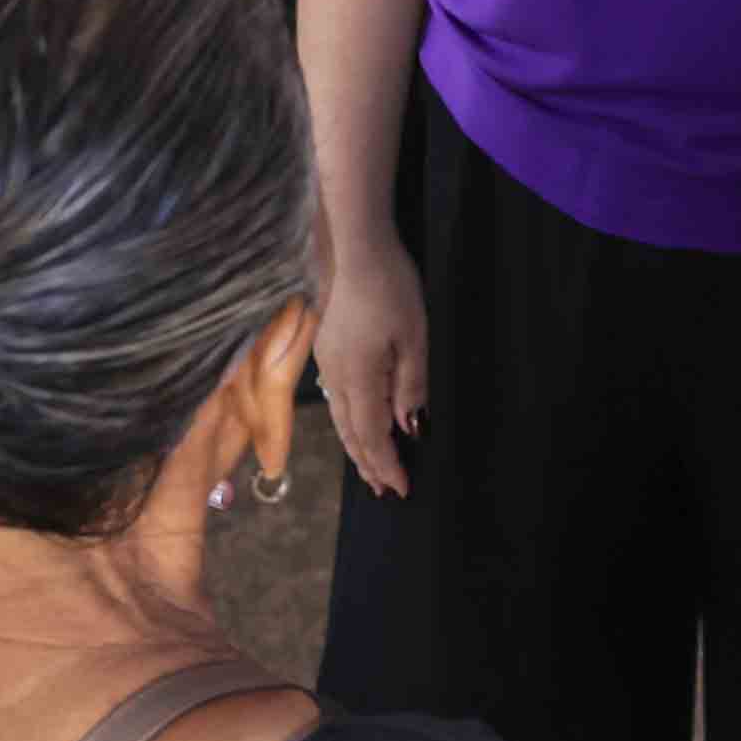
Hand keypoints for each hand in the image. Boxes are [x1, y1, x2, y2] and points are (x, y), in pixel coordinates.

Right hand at [315, 218, 427, 499]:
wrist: (356, 250)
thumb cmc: (391, 289)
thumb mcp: (414, 338)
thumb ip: (410, 386)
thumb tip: (409, 426)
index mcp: (358, 378)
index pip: (371, 435)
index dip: (386, 464)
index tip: (401, 488)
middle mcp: (335, 377)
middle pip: (350, 432)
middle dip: (368, 463)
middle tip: (385, 490)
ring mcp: (326, 363)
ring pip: (339, 417)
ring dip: (356, 445)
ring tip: (371, 468)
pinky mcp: (325, 349)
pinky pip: (336, 399)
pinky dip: (349, 422)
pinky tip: (359, 423)